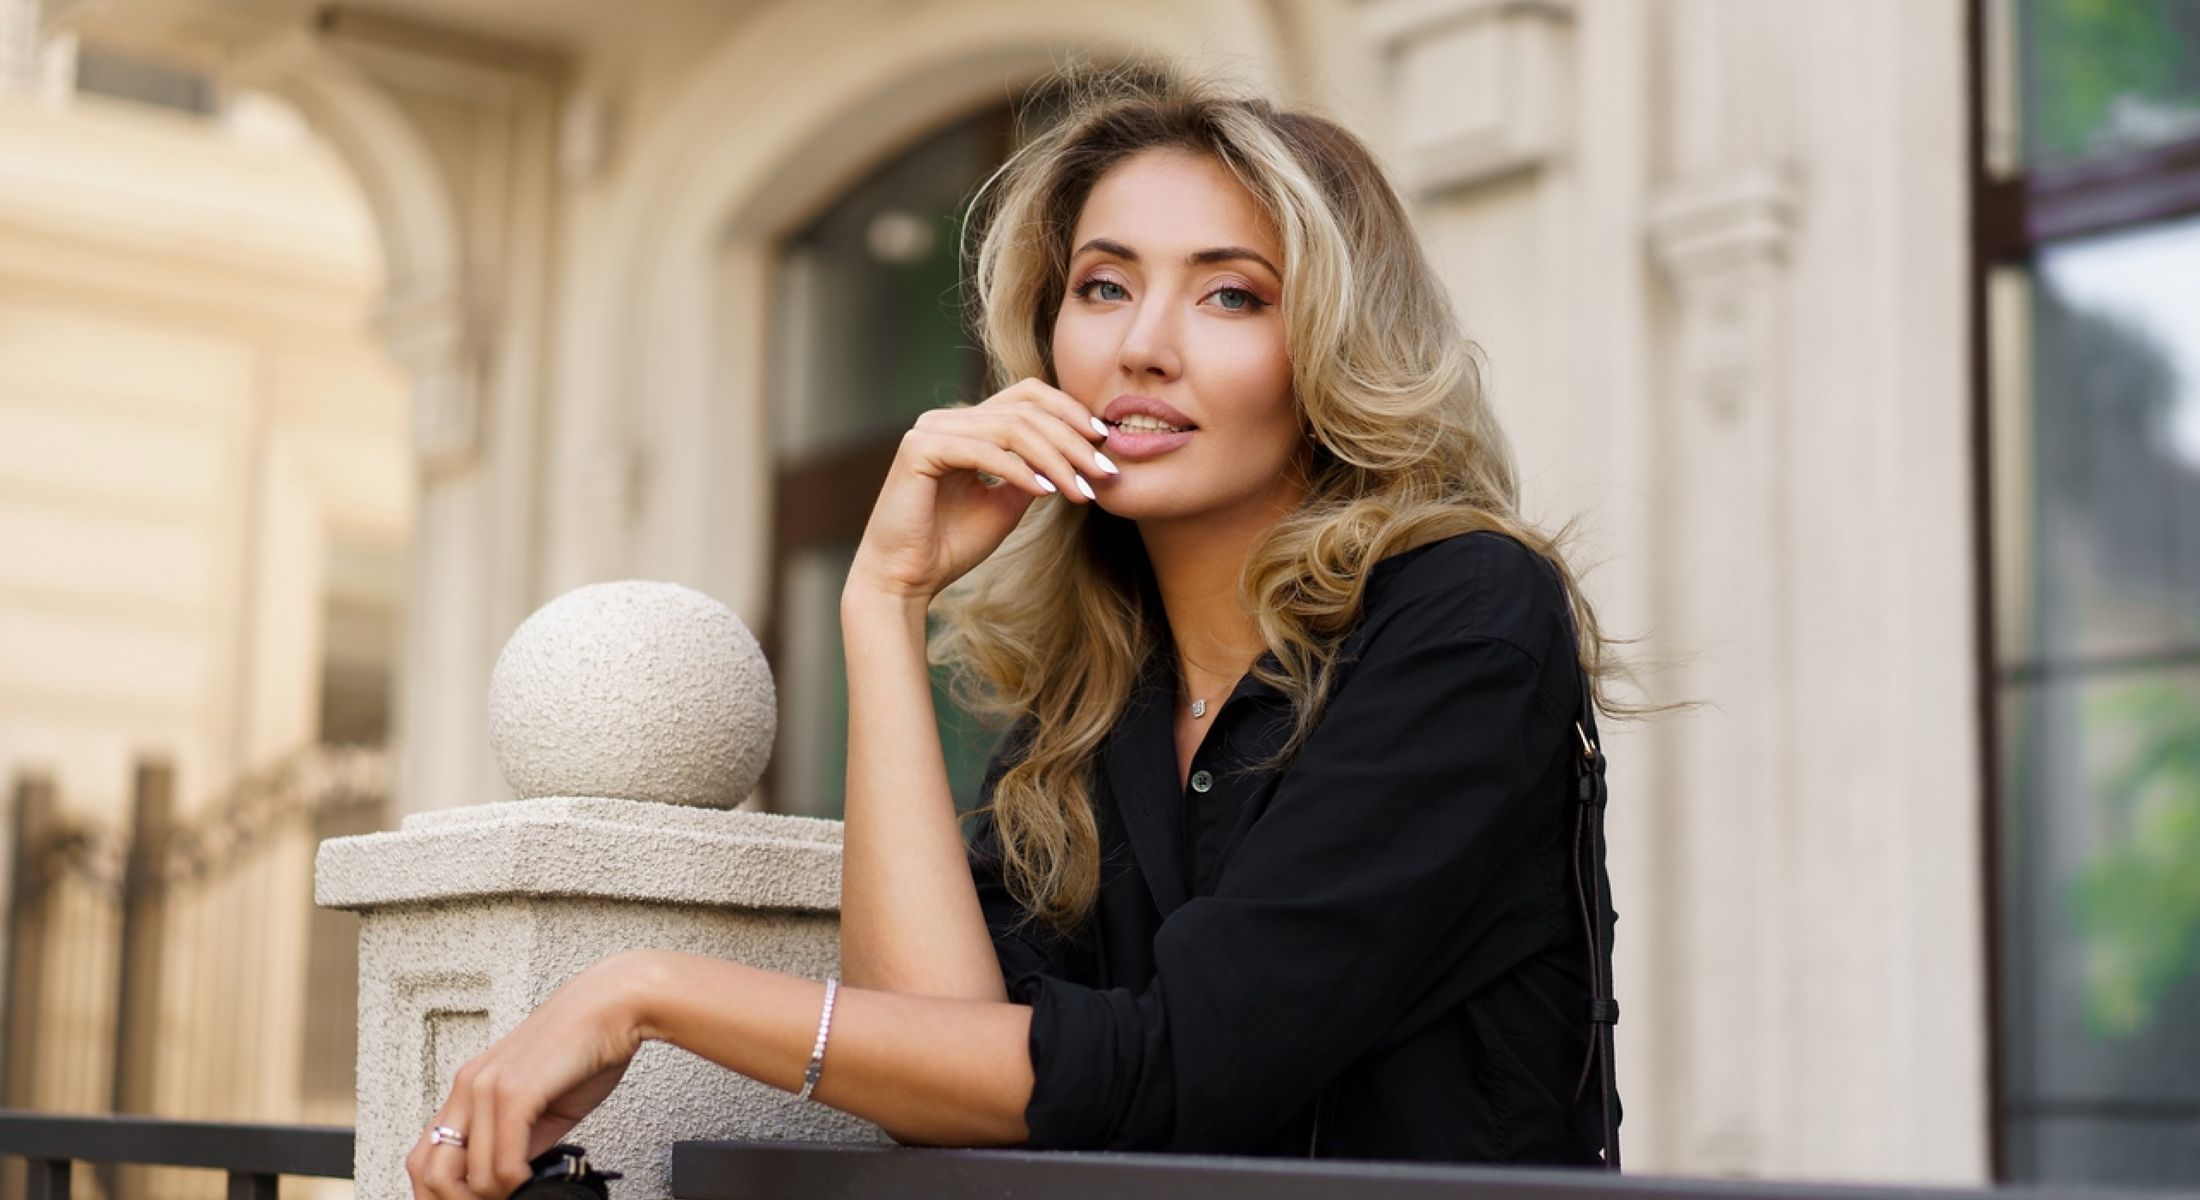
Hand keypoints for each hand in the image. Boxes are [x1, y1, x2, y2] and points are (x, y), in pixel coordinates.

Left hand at [405, 953, 653, 1199]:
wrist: (614, 1005)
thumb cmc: (584, 1047)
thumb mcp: (539, 1103)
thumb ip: (517, 1139)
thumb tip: (506, 1178)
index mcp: (470, 1089)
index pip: (425, 1158)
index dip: (442, 1194)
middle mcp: (469, 1087)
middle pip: (428, 1171)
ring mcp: (487, 1088)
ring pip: (462, 1174)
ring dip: (492, 1196)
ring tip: (519, 1192)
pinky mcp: (515, 1091)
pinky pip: (502, 1161)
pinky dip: (516, 1183)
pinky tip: (534, 1180)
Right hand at [846, 378, 1115, 600]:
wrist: (904, 580)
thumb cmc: (950, 546)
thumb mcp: (1006, 504)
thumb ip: (1032, 473)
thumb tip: (1074, 456)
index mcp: (965, 425)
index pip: (1026, 396)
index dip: (1069, 412)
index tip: (1104, 445)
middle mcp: (946, 419)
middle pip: (1025, 409)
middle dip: (1073, 441)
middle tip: (1105, 473)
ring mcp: (930, 429)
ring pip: (1011, 428)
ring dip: (1055, 459)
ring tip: (1082, 490)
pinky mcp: (919, 449)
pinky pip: (984, 451)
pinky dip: (1021, 470)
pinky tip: (1047, 491)